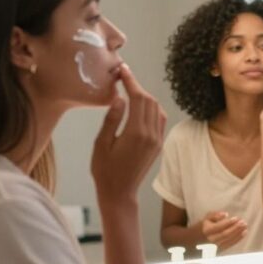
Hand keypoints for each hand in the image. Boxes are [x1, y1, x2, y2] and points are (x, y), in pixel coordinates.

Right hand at [91, 64, 165, 206]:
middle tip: (123, 77)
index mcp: (136, 133)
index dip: (131, 81)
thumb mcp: (101, 143)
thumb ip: (112, 119)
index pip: (138, 98)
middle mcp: (151, 134)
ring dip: (145, 96)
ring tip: (130, 89)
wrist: (120, 193)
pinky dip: (152, 108)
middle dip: (138, 86)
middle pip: (150, 101)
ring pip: (157, 109)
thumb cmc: (105, 170)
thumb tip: (120, 97)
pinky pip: (160, 120)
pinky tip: (141, 106)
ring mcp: (158, 140)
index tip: (122, 70)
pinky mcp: (159, 145)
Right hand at [200, 211, 247, 250]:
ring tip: (245, 226)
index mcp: (207, 230)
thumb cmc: (204, 226)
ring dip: (238, 233)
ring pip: (229, 240)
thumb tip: (225, 214)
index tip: (236, 218)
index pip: (219, 227)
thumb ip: (215, 215)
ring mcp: (215, 246)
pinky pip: (230, 244)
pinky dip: (238, 239)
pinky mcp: (220, 250)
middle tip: (243, 222)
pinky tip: (244, 233)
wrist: (196, 240)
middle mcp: (211, 239)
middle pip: (225, 234)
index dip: (228, 223)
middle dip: (235, 228)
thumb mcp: (207, 218)